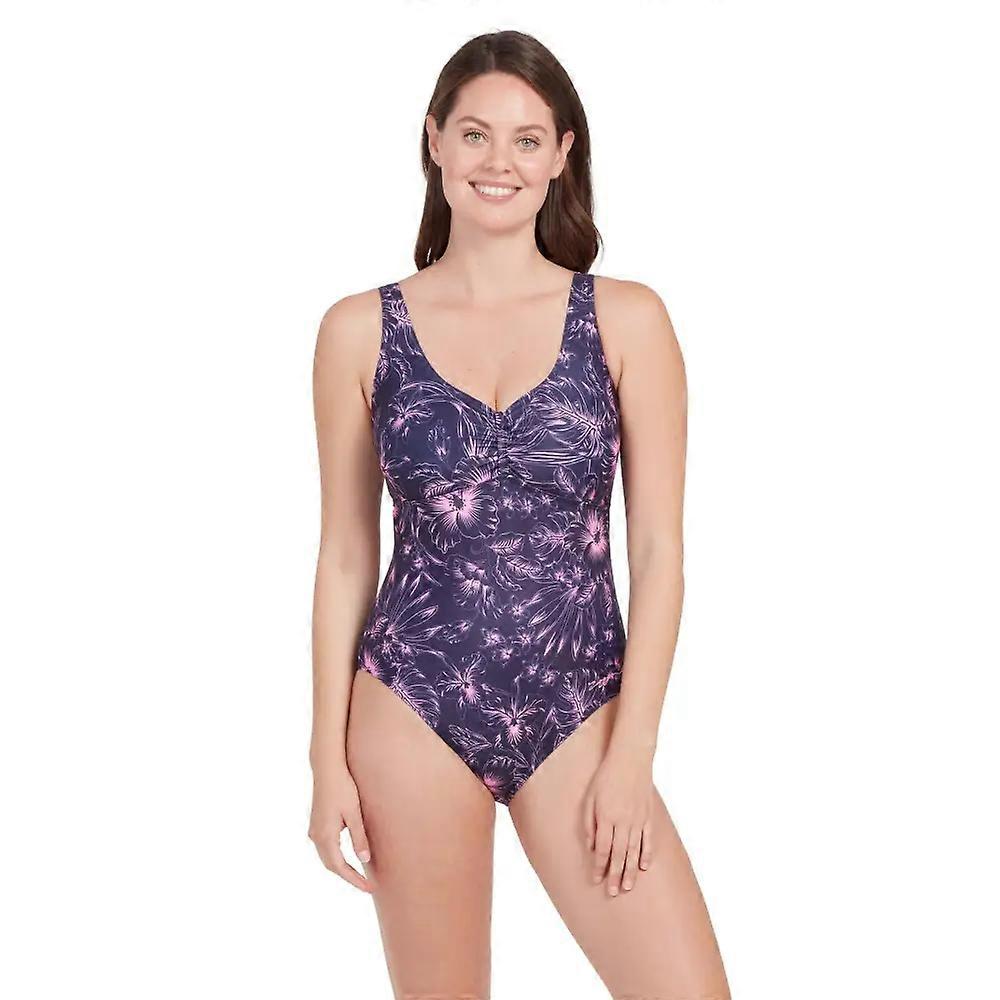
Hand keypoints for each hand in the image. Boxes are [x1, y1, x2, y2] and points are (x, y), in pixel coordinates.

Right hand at [308, 763, 373, 892]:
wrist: (327, 768)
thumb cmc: (343, 787)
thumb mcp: (354, 813)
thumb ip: (359, 838)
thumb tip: (364, 861)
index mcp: (325, 836)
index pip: (340, 867)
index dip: (354, 880)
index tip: (369, 888)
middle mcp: (316, 836)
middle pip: (331, 865)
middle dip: (348, 876)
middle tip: (367, 884)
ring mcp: (314, 830)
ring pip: (327, 856)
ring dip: (341, 867)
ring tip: (360, 875)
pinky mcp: (317, 823)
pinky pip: (326, 847)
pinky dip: (336, 856)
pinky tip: (348, 856)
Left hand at [583, 746, 653, 896]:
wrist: (631, 759)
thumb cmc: (606, 776)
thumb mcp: (590, 797)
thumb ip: (588, 822)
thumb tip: (589, 846)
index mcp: (606, 817)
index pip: (601, 849)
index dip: (598, 866)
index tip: (595, 881)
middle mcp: (623, 822)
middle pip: (618, 855)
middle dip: (614, 875)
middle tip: (612, 893)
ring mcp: (638, 820)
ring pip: (634, 851)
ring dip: (630, 871)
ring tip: (627, 887)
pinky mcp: (648, 816)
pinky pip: (648, 839)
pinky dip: (646, 854)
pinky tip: (644, 867)